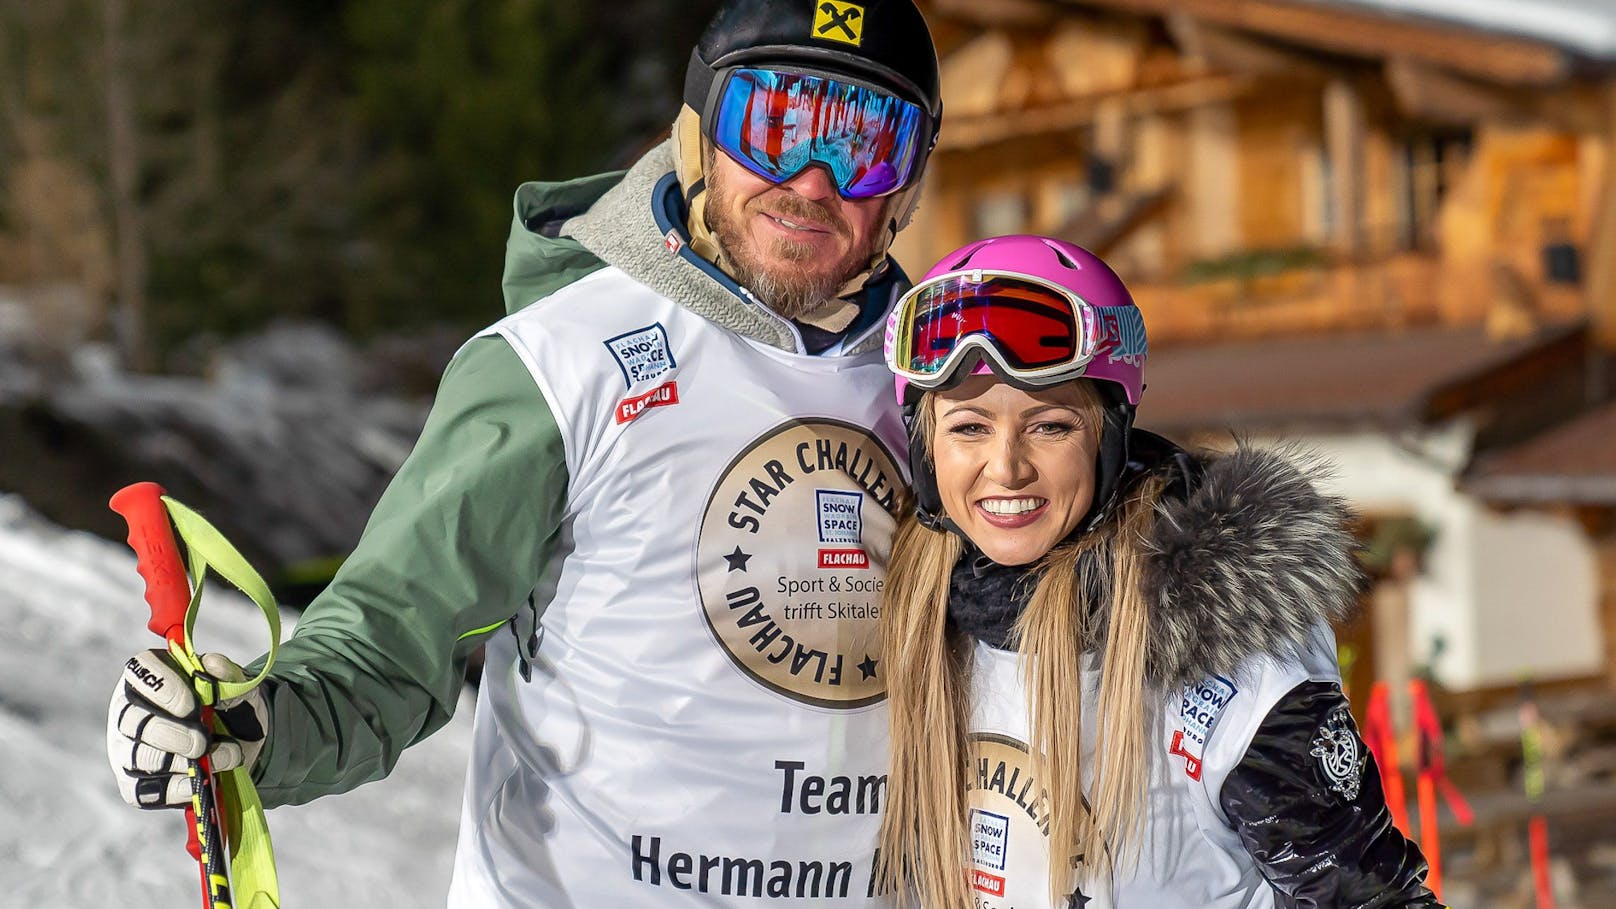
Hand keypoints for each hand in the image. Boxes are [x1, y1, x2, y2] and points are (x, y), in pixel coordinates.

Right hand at [107, 649, 267, 808]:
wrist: (244, 742)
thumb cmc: (231, 705)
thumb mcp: (239, 686)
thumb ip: (229, 674)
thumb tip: (214, 664)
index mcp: (151, 676)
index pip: (140, 671)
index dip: (165, 688)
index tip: (195, 703)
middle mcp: (129, 711)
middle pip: (132, 722)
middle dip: (172, 734)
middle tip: (203, 741)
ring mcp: (127, 749)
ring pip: (138, 757)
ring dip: (180, 762)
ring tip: (221, 758)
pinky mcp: (135, 784)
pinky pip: (144, 792)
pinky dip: (178, 788)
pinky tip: (201, 783)